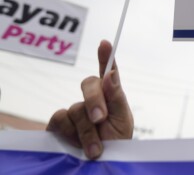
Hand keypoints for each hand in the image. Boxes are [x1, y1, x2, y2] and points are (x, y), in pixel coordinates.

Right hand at [46, 40, 133, 158]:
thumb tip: (111, 73)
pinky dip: (70, 133)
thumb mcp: (122, 120)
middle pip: (89, 84)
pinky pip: (60, 119)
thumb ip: (117, 96)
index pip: (108, 72)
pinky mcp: (59, 124)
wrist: (102, 164)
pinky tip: (76, 144)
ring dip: (87, 130)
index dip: (106, 56)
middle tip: (100, 119)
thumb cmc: (116, 141)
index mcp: (111, 95)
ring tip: (96, 148)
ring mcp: (75, 110)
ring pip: (76, 108)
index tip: (106, 43)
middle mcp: (92, 99)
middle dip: (95, 101)